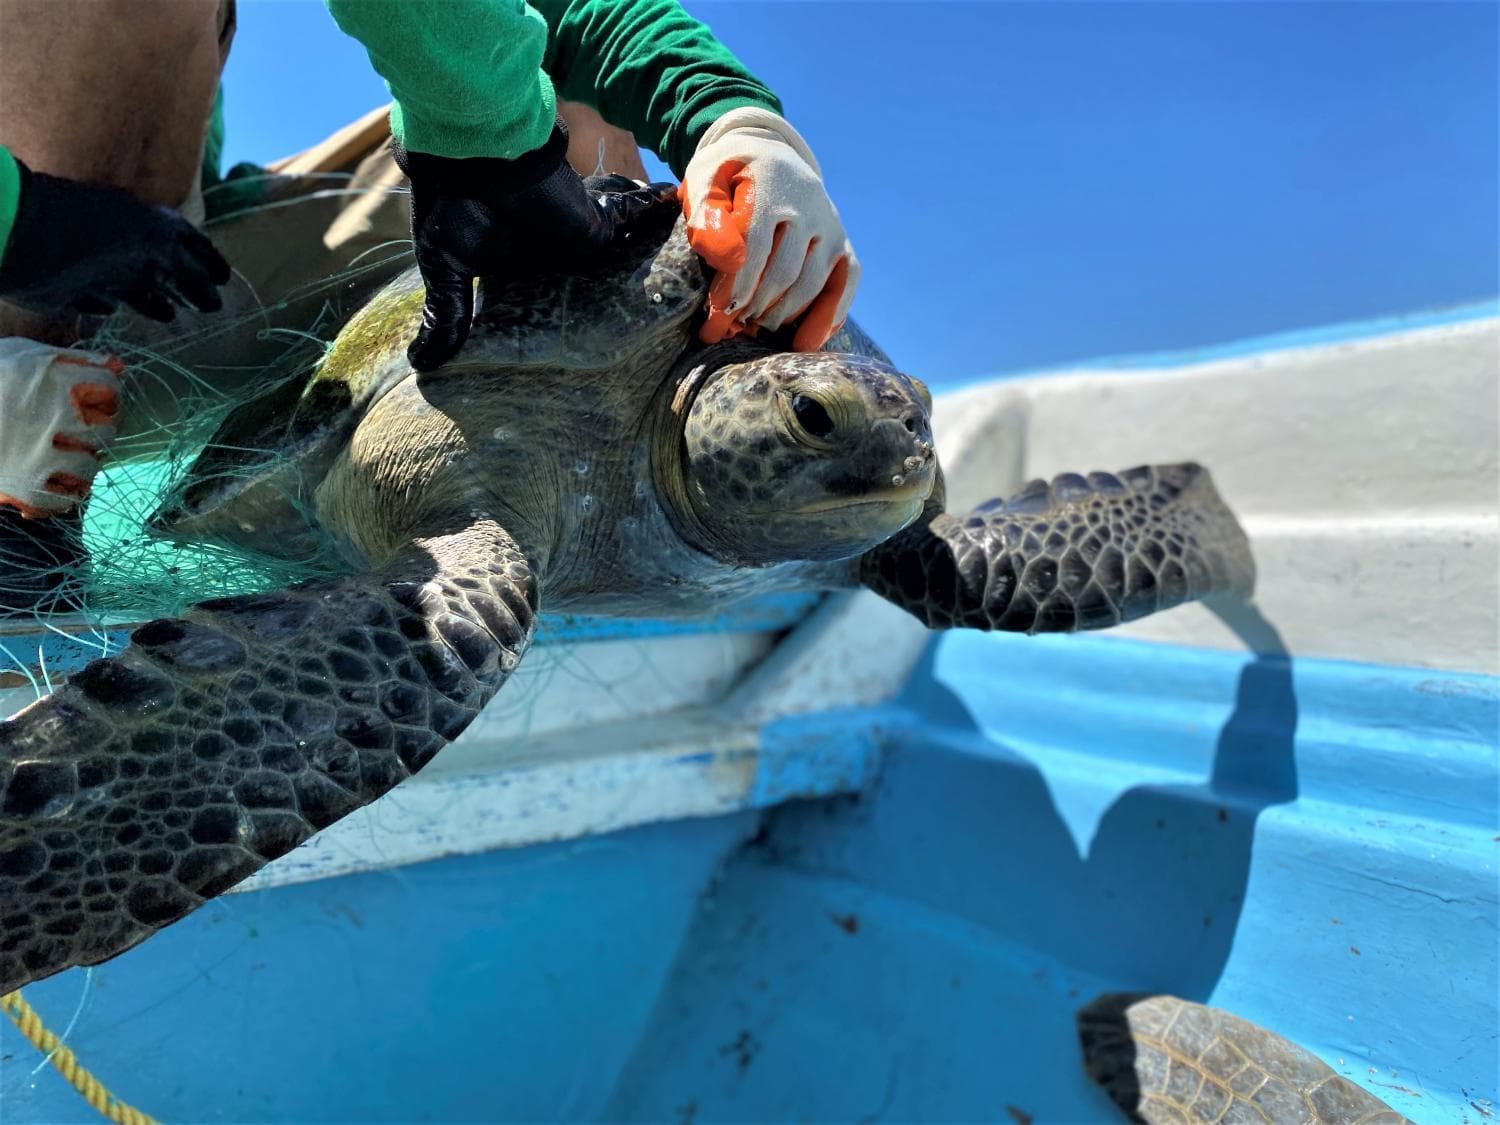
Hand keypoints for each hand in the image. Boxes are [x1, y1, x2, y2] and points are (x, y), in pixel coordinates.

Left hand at [0, 157, 229, 321]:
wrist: (13, 234)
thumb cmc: (83, 233)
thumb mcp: (146, 235)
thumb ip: (181, 253)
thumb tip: (212, 278)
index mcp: (140, 226)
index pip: (182, 243)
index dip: (204, 260)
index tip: (225, 281)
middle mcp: (119, 245)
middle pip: (159, 265)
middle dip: (185, 284)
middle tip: (210, 306)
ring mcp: (91, 267)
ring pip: (131, 284)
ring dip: (154, 299)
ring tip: (173, 316)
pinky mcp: (65, 291)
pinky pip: (97, 300)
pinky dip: (111, 306)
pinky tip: (123, 313)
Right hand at [0, 338, 122, 517]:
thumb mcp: (20, 354)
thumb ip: (70, 358)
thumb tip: (117, 365)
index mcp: (51, 378)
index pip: (109, 384)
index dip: (107, 392)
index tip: (98, 399)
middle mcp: (51, 414)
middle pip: (106, 429)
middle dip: (98, 431)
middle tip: (83, 433)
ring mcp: (40, 451)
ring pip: (90, 465)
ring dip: (83, 464)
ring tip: (67, 457)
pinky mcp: (27, 484)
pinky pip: (67, 497)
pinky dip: (64, 493)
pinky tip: (54, 480)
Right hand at [394, 122, 678, 371]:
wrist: (474, 156)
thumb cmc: (453, 208)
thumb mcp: (445, 268)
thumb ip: (446, 314)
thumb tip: (420, 366)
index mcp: (514, 271)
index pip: (542, 304)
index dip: (560, 325)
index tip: (578, 361)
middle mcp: (550, 257)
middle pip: (588, 286)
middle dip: (612, 305)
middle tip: (647, 344)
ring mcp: (577, 238)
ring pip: (621, 256)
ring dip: (647, 262)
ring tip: (680, 290)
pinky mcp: (598, 219)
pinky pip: (637, 214)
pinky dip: (657, 210)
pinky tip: (682, 214)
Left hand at [682, 108, 858, 351]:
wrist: (769, 154)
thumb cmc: (727, 174)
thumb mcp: (705, 179)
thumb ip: (705, 213)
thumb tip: (725, 259)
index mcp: (771, 186)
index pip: (754, 249)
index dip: (734, 289)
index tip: (714, 318)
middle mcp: (809, 207)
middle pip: (783, 273)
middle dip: (754, 307)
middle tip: (730, 327)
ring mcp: (831, 226)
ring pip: (811, 284)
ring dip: (782, 316)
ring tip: (755, 328)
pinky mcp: (843, 242)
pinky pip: (845, 283)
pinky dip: (828, 316)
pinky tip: (803, 341)